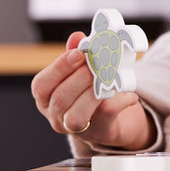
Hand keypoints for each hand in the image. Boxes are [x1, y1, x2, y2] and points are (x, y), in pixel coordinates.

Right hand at [30, 32, 153, 150]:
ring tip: (107, 77)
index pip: (41, 86)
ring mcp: (75, 130)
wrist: (111, 119)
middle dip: (80, 78)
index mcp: (45, 98)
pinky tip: (128, 92)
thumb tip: (77, 37)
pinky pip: (106, 116)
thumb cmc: (88, 90)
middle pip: (59, 100)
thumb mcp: (79, 71)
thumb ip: (75, 55)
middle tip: (96, 64)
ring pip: (76, 116)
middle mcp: (56, 116)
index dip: (58, 68)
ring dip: (93, 93)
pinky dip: (120, 100)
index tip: (78, 53)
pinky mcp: (99, 133)